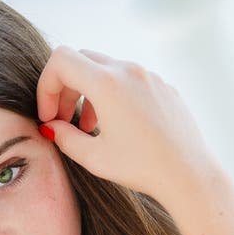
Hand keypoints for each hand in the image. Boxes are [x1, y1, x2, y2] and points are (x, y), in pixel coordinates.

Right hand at [36, 45, 221, 203]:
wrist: (188, 174)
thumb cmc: (142, 168)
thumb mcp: (94, 158)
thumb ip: (64, 138)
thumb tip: (50, 127)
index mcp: (107, 83)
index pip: (60, 61)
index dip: (46, 87)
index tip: (49, 117)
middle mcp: (128, 70)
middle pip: (81, 60)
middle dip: (64, 88)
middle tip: (62, 120)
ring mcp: (149, 76)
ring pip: (105, 69)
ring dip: (88, 93)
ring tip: (88, 127)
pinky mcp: (163, 86)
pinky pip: (129, 80)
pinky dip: (112, 95)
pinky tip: (117, 126)